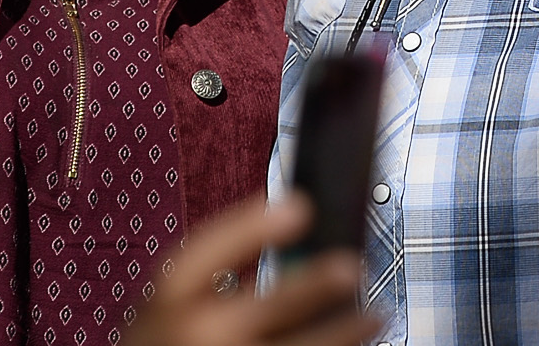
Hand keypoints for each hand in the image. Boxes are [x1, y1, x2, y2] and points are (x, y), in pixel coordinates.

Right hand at [118, 196, 375, 345]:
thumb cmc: (162, 342)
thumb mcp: (169, 306)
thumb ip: (213, 282)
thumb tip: (299, 240)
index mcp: (169, 299)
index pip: (206, 253)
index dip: (253, 226)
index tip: (302, 205)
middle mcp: (195, 336)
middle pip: (268, 306)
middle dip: (314, 286)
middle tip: (352, 266)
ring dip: (342, 333)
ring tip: (375, 315)